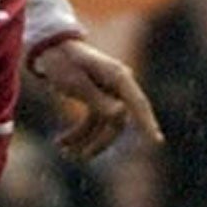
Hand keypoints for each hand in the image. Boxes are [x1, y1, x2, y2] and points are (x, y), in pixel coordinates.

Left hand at [28, 37, 163, 161]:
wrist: (49, 49)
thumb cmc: (63, 62)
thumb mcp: (77, 82)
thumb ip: (99, 100)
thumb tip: (121, 115)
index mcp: (118, 77)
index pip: (138, 104)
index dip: (148, 124)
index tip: (156, 142)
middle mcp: (118, 85)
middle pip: (117, 123)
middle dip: (98, 142)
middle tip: (79, 158)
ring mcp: (109, 93)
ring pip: (104, 126)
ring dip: (85, 140)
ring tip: (63, 151)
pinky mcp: (97, 98)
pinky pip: (93, 122)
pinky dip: (78, 133)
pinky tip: (61, 143)